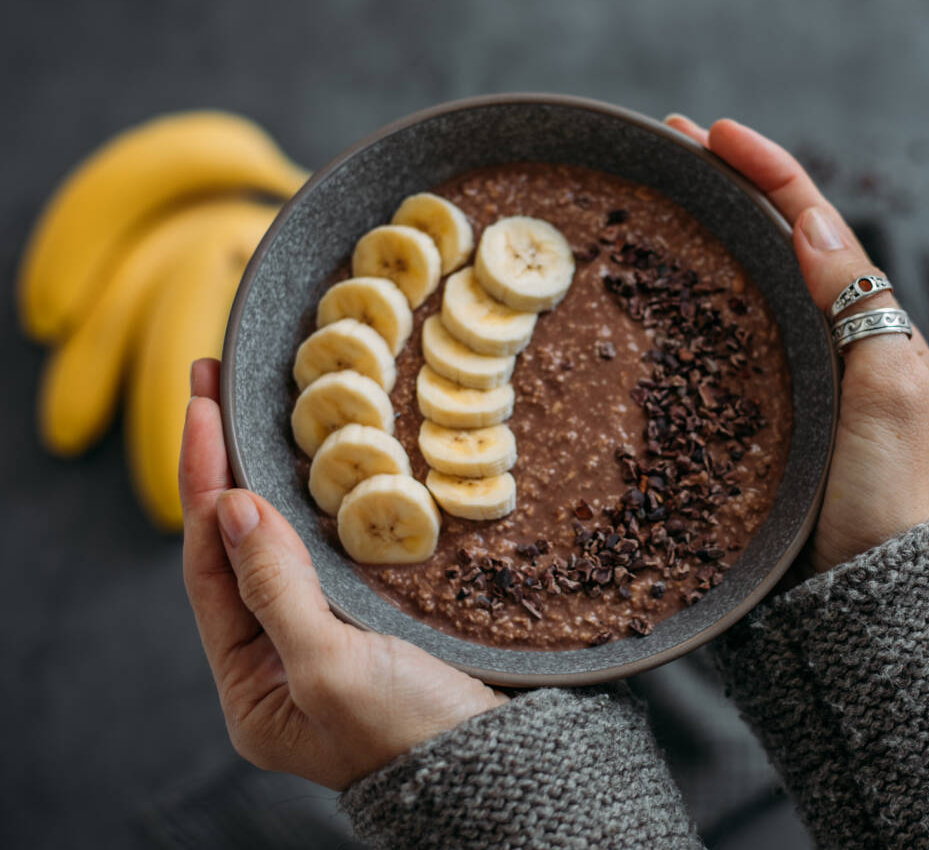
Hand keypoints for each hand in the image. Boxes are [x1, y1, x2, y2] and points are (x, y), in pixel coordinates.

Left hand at [179, 358, 503, 789]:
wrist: (505, 766)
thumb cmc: (411, 733)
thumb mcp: (330, 667)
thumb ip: (274, 589)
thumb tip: (232, 506)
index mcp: (252, 685)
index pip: (207, 565)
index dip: (201, 481)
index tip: (202, 405)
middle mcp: (279, 659)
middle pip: (237, 548)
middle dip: (223, 467)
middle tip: (212, 386)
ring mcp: (329, 637)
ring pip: (286, 544)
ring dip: (270, 478)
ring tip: (253, 411)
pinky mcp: (378, 621)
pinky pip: (334, 551)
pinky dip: (325, 504)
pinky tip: (324, 466)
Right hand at [665, 116, 928, 572]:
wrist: (857, 592)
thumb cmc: (882, 502)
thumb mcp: (890, 398)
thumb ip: (862, 311)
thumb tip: (813, 225)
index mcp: (873, 327)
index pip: (820, 226)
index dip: (770, 173)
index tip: (715, 135)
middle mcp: (834, 340)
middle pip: (781, 241)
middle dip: (732, 186)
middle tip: (674, 146)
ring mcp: (793, 374)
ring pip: (750, 283)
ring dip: (712, 232)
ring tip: (664, 196)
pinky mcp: (758, 410)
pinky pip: (727, 338)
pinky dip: (696, 299)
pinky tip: (663, 292)